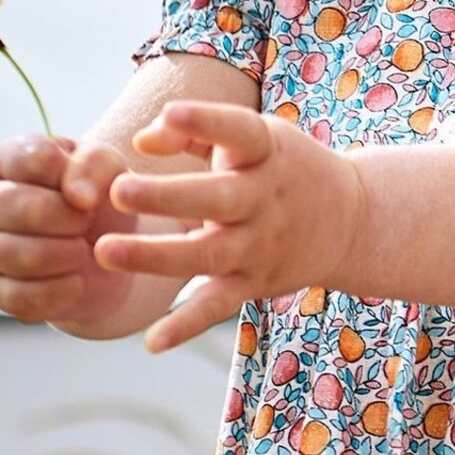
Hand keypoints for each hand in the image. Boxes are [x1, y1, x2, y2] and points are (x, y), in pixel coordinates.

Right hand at [0, 132, 148, 336]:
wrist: (108, 255)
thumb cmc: (100, 200)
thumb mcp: (109, 169)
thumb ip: (95, 164)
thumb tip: (77, 196)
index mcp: (9, 160)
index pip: (29, 159)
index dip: (69, 175)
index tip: (88, 190)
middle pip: (19, 208)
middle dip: (68, 218)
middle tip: (86, 223)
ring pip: (18, 255)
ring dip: (66, 255)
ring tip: (83, 250)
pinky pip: (23, 297)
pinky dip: (61, 291)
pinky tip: (77, 280)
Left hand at [95, 97, 371, 352]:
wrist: (349, 221)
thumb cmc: (280, 167)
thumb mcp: (253, 137)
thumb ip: (192, 132)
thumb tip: (141, 141)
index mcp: (265, 152)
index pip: (240, 132)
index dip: (207, 122)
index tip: (170, 113)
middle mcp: (264, 200)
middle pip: (218, 198)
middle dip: (168, 196)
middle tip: (118, 191)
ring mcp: (259, 245)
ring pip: (209, 255)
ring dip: (157, 255)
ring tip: (106, 251)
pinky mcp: (253, 283)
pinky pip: (218, 306)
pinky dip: (186, 325)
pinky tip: (153, 341)